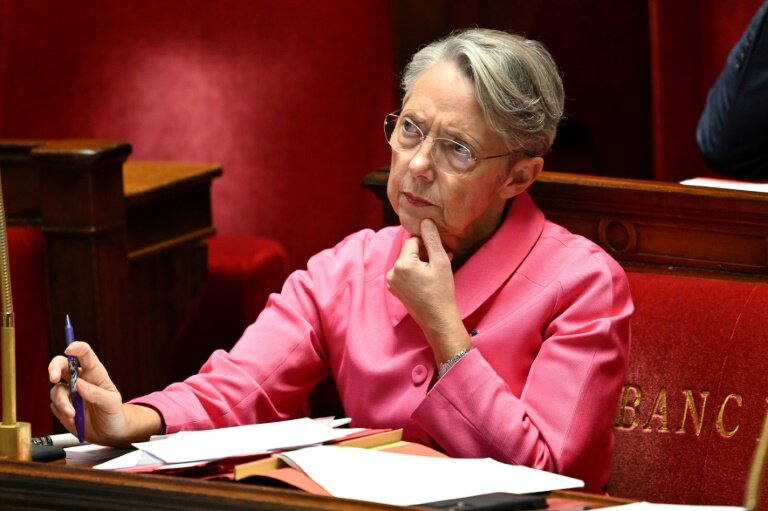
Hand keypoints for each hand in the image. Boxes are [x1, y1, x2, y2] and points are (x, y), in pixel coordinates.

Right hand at [48, 341, 160, 445]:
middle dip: (53, 368)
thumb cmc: (113, 413)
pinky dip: (62, 412)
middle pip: (61, 364)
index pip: (85, 354)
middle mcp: (80, 379)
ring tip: (73, 413)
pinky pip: (54, 405)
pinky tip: (73, 419)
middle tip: (53, 378)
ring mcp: (69, 393)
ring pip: (55, 389)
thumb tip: (78, 385)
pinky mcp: (62, 406)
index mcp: (95, 373)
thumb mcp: (111, 403)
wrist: (108, 432)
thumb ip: (96, 393)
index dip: (76, 348)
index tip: (69, 350)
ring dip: (62, 401)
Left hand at [386, 218, 470, 362]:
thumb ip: (432, 239)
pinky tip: (430, 277)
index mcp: (402, 264)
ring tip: (439, 269)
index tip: (441, 250)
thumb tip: (425, 220)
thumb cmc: (442, 292)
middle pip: (410, 251)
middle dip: (426, 252)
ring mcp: (391, 282)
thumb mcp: (441, 262)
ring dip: (423, 262)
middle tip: (444, 259)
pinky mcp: (395, 289)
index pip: (413, 241)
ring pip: (408, 262)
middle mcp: (392, 272)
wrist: (438, 320)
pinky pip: (405, 272)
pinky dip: (417, 271)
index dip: (428, 243)